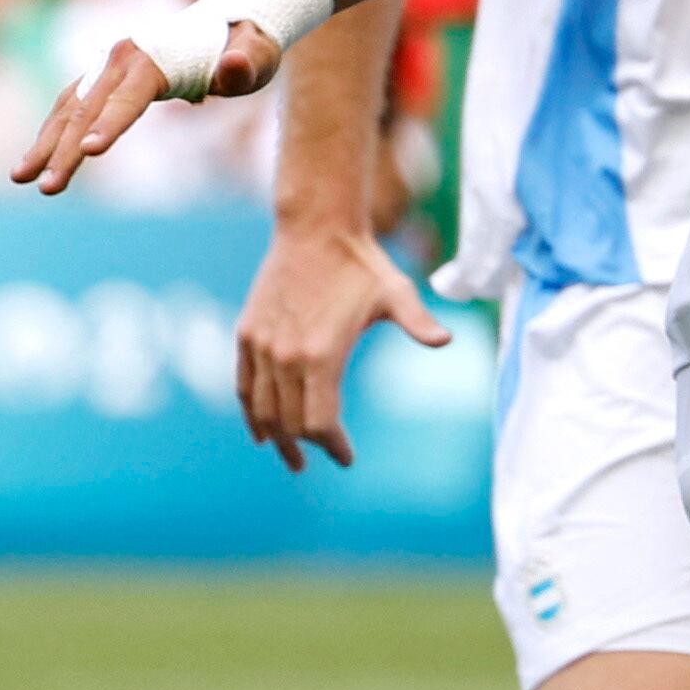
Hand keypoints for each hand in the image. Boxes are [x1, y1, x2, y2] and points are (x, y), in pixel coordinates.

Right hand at [12, 20, 282, 195]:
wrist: (231, 22)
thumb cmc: (248, 46)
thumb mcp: (259, 54)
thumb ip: (247, 64)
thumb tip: (233, 66)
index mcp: (155, 56)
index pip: (129, 97)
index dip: (110, 125)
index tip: (89, 152)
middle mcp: (122, 58)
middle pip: (89, 109)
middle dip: (64, 150)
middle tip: (46, 188)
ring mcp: (107, 68)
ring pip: (69, 109)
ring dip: (44, 144)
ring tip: (20, 179)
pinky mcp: (102, 80)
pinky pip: (70, 108)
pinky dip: (49, 133)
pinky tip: (34, 163)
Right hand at [237, 226, 454, 472]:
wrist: (315, 229)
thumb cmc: (361, 264)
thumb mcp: (396, 292)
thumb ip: (418, 321)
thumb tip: (446, 340)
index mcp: (321, 354)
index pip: (319, 422)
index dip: (333, 445)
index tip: (345, 458)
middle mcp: (285, 357)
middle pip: (290, 422)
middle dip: (306, 446)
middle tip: (319, 460)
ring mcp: (262, 347)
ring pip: (262, 409)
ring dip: (275, 436)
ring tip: (290, 455)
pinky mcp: (246, 335)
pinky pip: (243, 386)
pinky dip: (251, 412)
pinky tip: (260, 430)